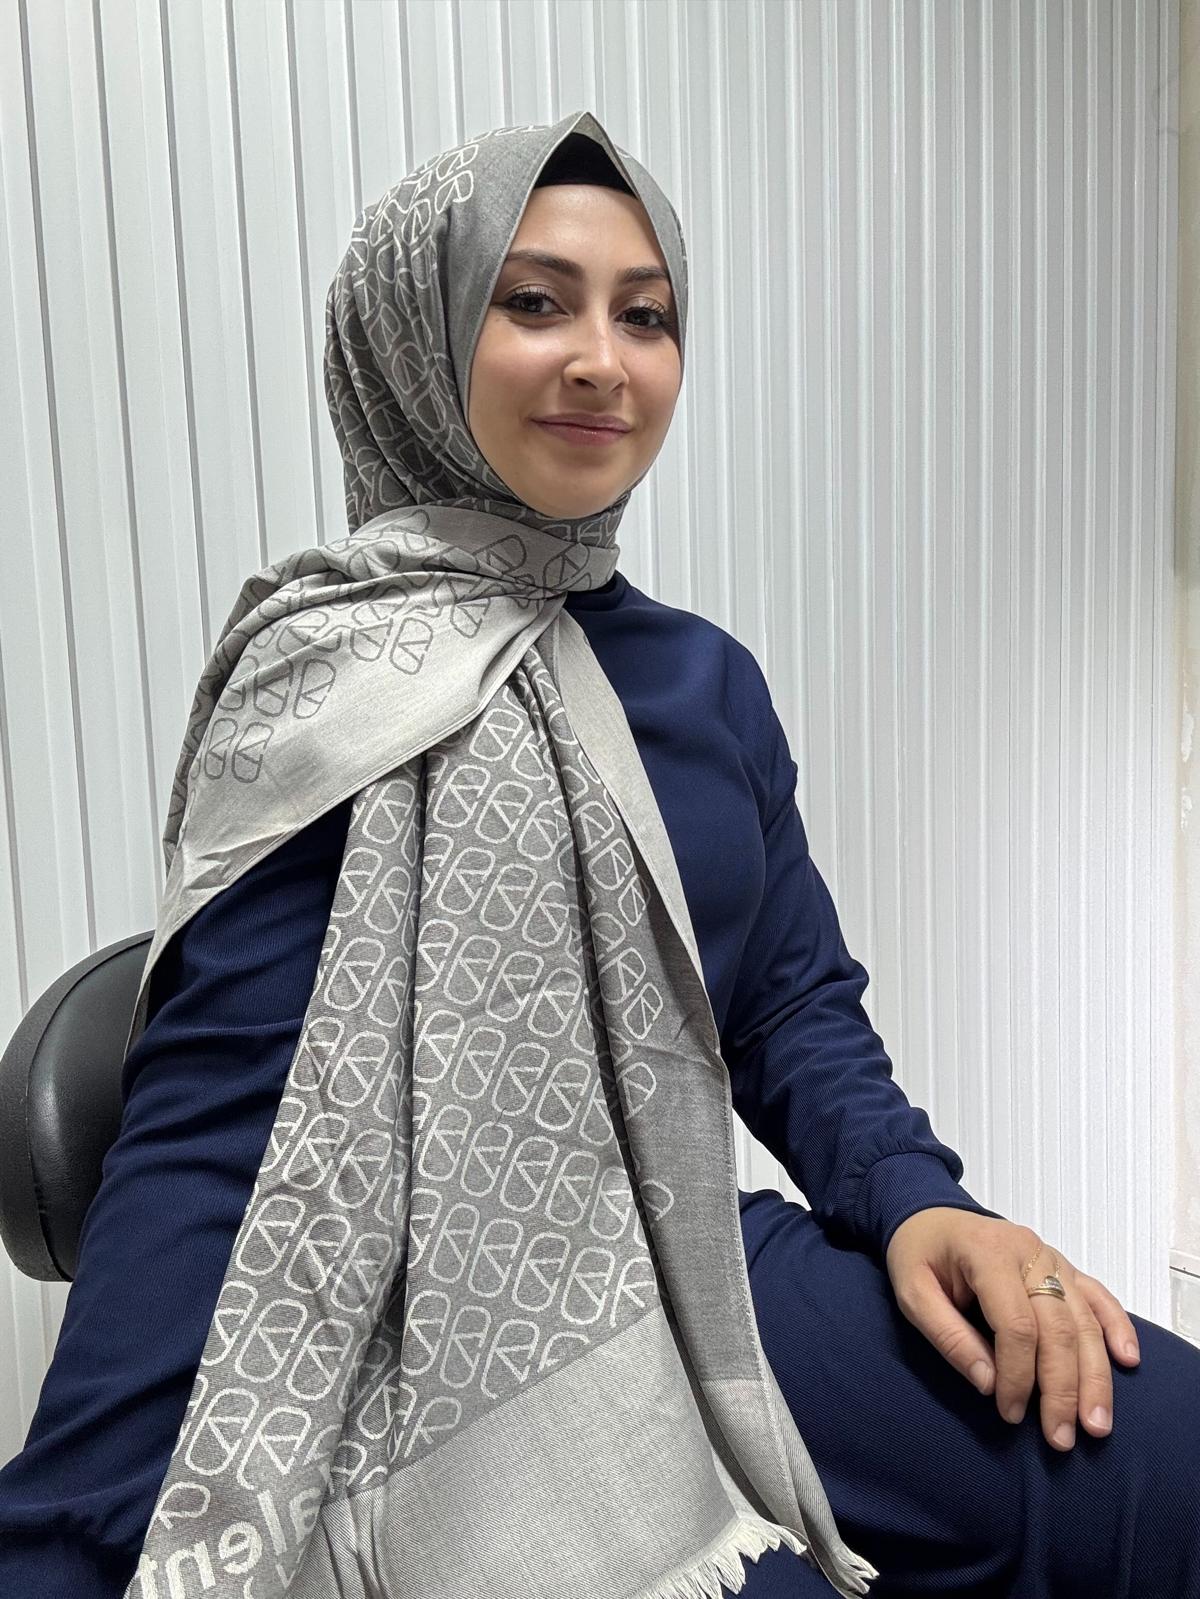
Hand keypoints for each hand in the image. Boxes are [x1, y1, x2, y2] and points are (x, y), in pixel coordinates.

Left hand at [884, 1207, 1140, 1450]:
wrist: (929, 1215)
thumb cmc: (918, 1254)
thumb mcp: (912, 1293)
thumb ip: (947, 1336)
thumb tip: (988, 1383)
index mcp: (989, 1254)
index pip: (1016, 1324)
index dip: (1017, 1375)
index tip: (1008, 1412)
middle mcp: (1029, 1253)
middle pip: (1059, 1328)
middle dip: (1063, 1389)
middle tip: (1062, 1438)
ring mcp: (1051, 1258)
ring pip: (1085, 1320)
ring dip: (1094, 1375)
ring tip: (1096, 1423)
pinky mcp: (1063, 1267)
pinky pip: (1099, 1296)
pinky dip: (1117, 1327)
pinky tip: (1128, 1360)